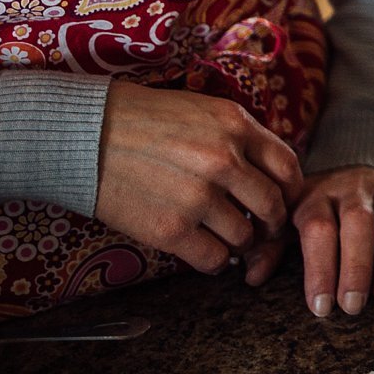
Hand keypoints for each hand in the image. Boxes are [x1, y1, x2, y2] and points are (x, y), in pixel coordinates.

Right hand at [93, 80, 303, 274]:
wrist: (83, 135)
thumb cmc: (141, 121)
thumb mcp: (201, 111)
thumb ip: (238, 138)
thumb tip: (268, 175)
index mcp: (235, 125)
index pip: (287, 167)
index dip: (289, 191)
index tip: (282, 203)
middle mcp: (224, 159)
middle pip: (273, 207)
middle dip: (271, 226)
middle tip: (260, 232)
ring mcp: (198, 196)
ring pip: (245, 238)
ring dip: (240, 245)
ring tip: (225, 239)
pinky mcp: (170, 229)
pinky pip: (214, 260)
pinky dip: (215, 262)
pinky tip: (205, 252)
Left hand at [240, 166, 373, 316]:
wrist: (355, 162)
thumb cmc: (319, 207)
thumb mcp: (289, 220)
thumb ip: (270, 246)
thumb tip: (252, 277)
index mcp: (315, 194)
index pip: (318, 228)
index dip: (320, 268)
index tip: (321, 307)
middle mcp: (351, 186)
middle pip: (357, 222)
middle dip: (356, 268)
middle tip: (353, 307)